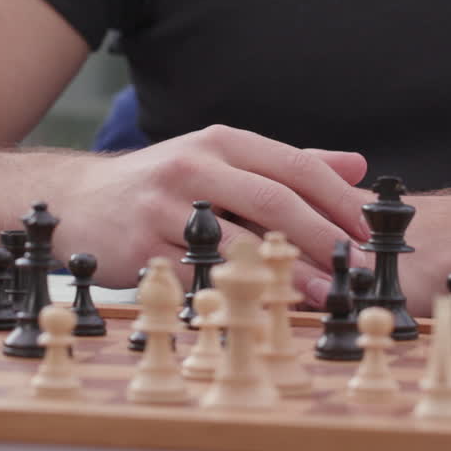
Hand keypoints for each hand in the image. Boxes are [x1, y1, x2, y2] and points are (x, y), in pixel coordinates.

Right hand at [49, 125, 373, 306]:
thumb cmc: (162, 186)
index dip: (339, 199)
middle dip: (324, 237)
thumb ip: (288, 165)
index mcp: (220, 143)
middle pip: (274, 201)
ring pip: (240, 244)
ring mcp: (164, 209)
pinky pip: (202, 277)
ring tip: (327, 295)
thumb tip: (358, 167)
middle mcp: (192, 167)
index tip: (371, 230)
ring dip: (290, 273)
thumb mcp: (220, 160)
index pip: (294, 166)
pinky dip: (240, 294)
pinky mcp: (143, 250)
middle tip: (358, 267)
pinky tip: (267, 307)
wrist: (79, 203)